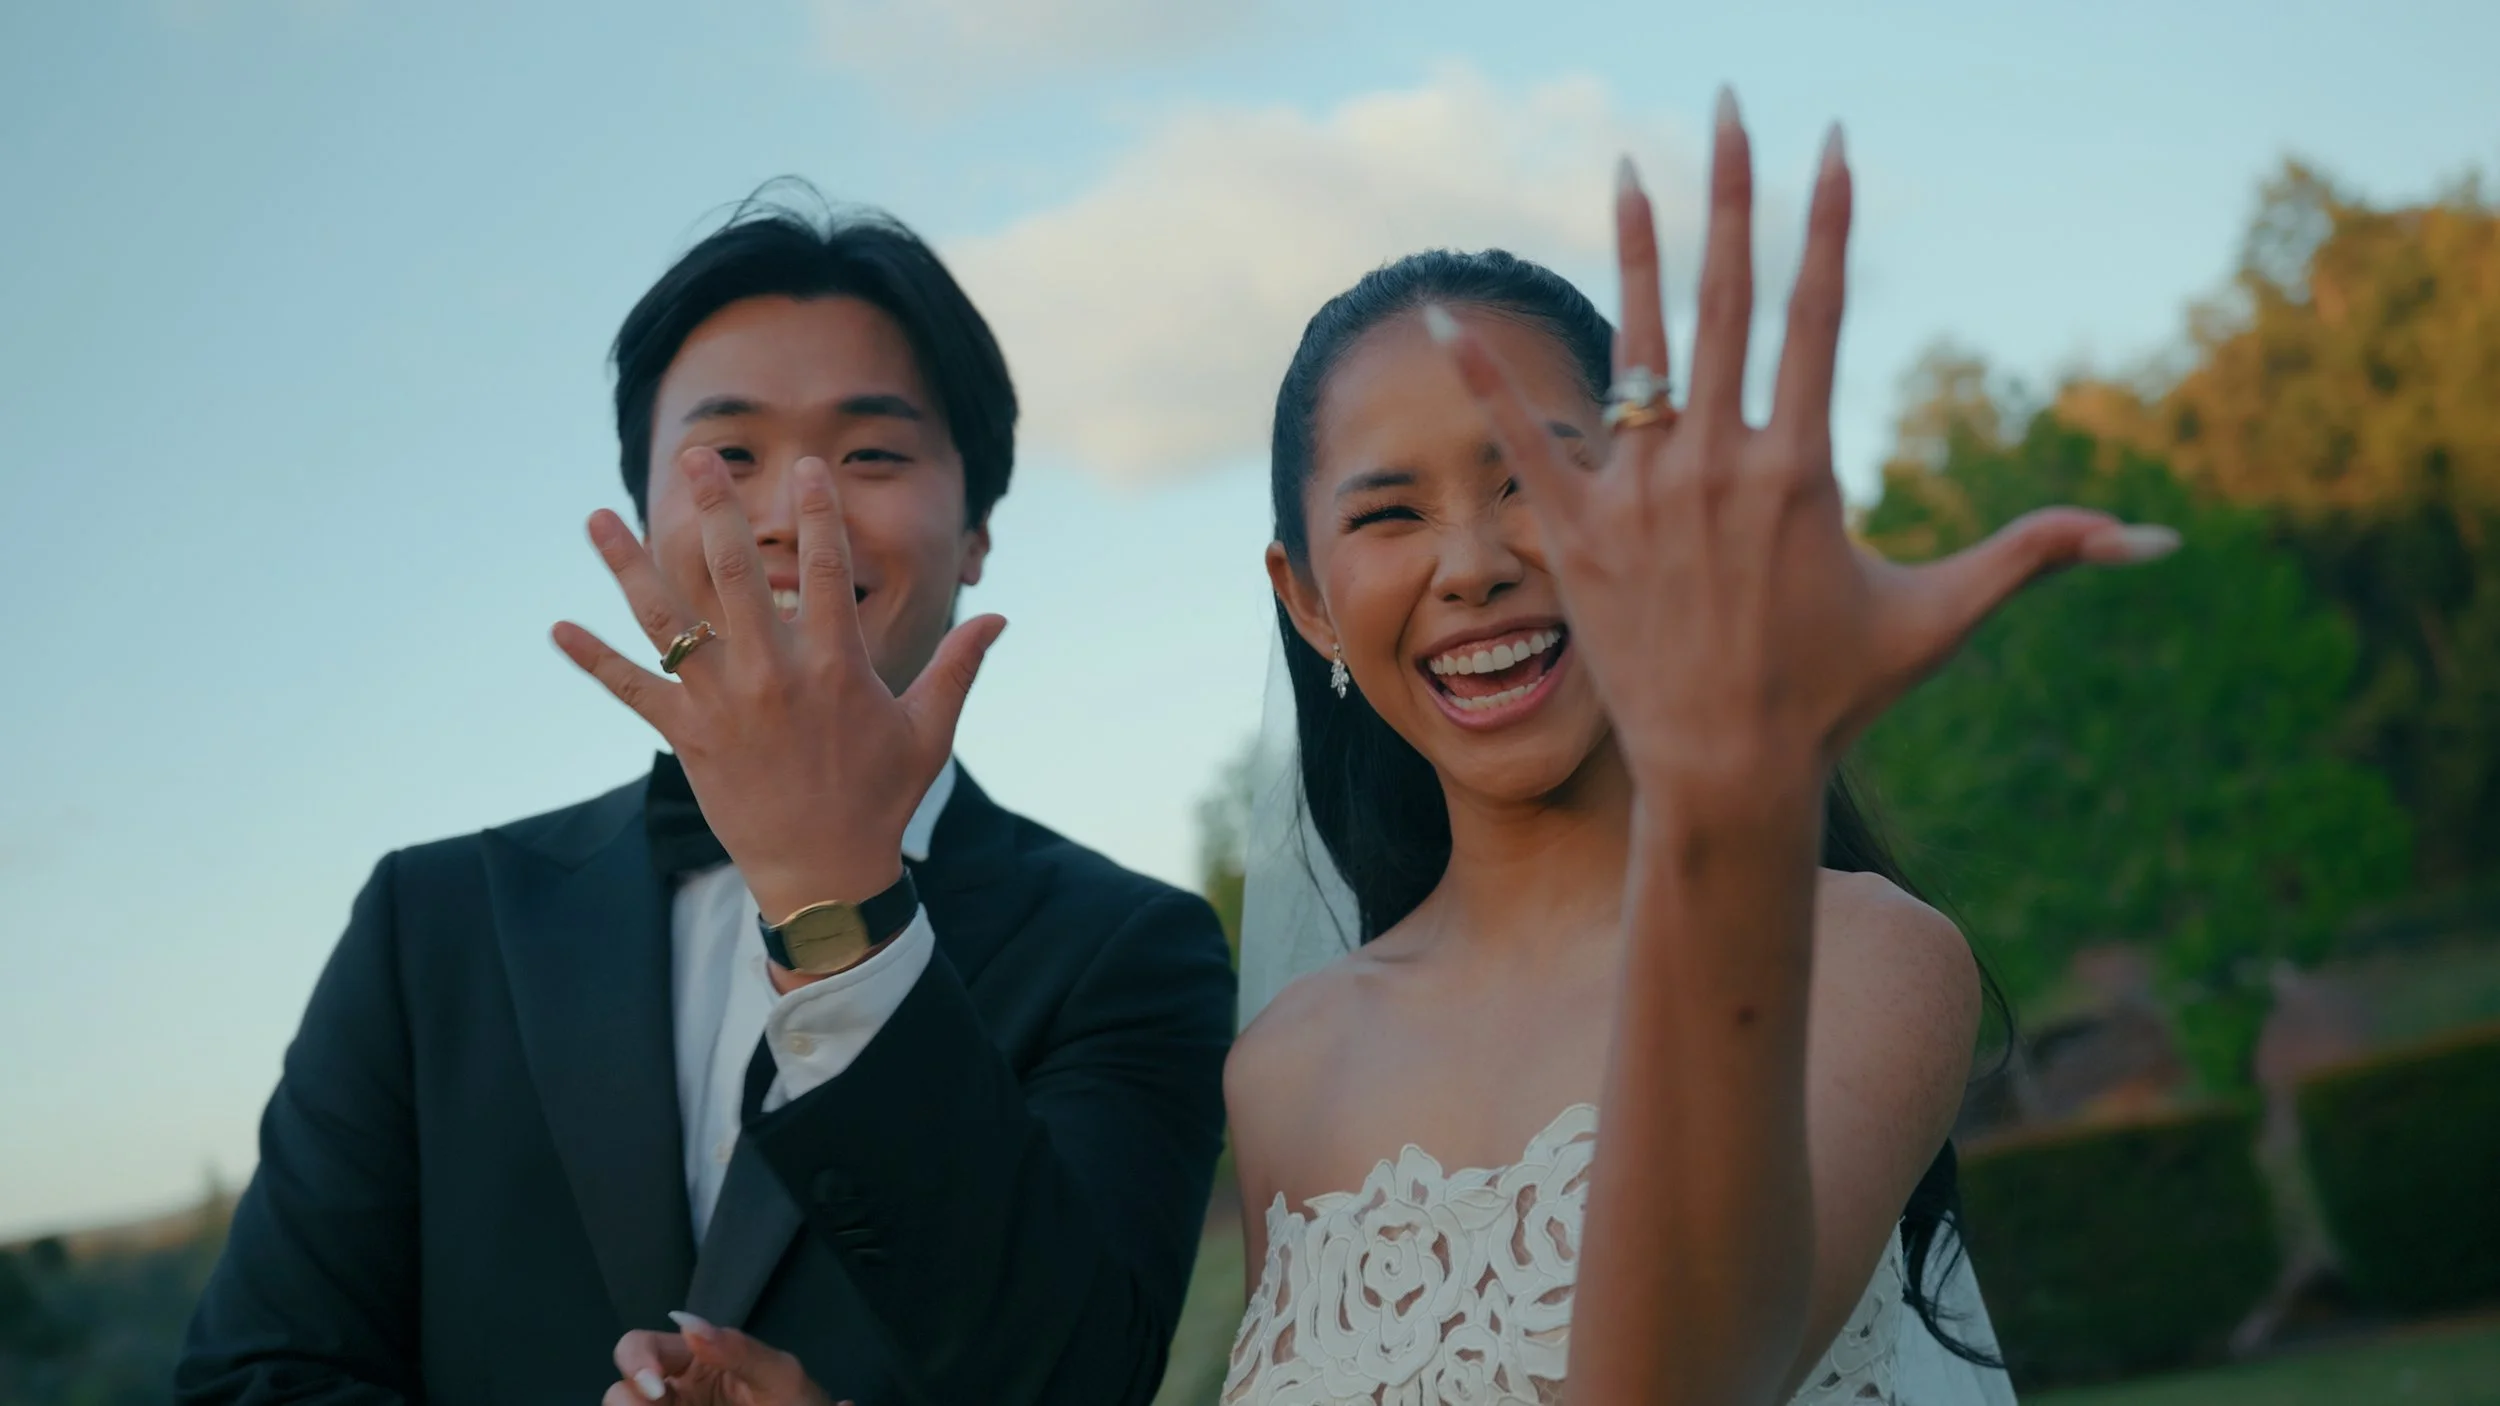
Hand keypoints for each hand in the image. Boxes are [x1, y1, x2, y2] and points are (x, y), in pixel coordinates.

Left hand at [554, 452, 1004, 920]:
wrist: (825, 874)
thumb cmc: (881, 800)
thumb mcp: (929, 731)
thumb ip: (959, 667)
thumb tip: (1000, 617)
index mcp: (835, 667)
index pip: (826, 569)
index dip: (818, 513)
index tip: (806, 466)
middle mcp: (773, 675)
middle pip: (734, 573)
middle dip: (713, 508)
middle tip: (696, 457)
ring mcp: (724, 704)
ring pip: (668, 620)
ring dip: (628, 565)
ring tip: (596, 517)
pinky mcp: (688, 736)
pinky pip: (633, 691)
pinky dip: (594, 661)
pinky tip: (558, 629)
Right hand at [606, 1314, 844, 1405]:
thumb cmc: (798, 1402)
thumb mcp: (778, 1373)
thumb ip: (738, 1349)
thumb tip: (687, 1322)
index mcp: (692, 1359)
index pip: (641, 1345)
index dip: (635, 1359)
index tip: (656, 1387)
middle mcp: (673, 1390)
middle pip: (621, 1388)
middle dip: (627, 1398)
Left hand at [1428, 93, 2176, 810]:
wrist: (1723, 771)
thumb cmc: (1834, 694)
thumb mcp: (1942, 616)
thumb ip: (2039, 553)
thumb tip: (2157, 537)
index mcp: (1800, 464)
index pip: (1818, 314)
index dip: (1826, 222)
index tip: (1832, 145)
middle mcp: (1716, 462)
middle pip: (1726, 298)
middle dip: (1732, 191)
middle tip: (1729, 105)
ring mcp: (1638, 492)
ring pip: (1633, 346)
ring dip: (1630, 249)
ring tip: (1624, 165)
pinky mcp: (1574, 530)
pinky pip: (1525, 435)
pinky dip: (1489, 372)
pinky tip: (1448, 312)